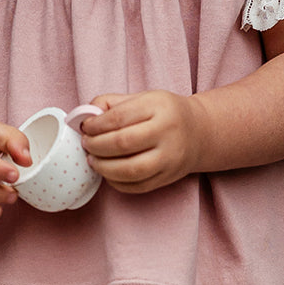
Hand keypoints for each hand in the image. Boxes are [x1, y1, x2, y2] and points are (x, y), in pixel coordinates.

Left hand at [79, 90, 203, 192]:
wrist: (198, 133)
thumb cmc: (164, 114)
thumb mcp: (143, 98)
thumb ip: (113, 103)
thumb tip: (84, 115)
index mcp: (159, 107)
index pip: (119, 118)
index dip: (95, 125)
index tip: (85, 128)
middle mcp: (166, 133)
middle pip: (122, 143)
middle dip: (96, 146)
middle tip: (86, 144)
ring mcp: (168, 158)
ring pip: (129, 170)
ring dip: (103, 167)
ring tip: (93, 160)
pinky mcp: (167, 178)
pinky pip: (136, 186)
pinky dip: (116, 182)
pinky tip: (108, 173)